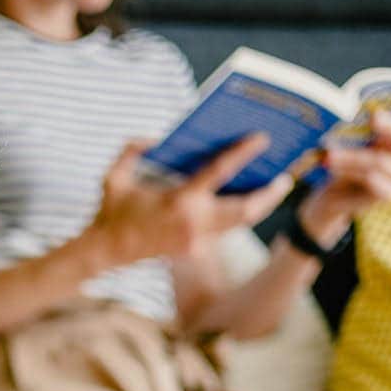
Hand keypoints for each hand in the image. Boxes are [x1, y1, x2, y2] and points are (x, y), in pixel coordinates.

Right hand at [94, 133, 293, 264]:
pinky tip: (248, 203)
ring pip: (240, 224)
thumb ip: (134, 149)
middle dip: (269, 195)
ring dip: (260, 207)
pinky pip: (224, 231)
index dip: (243, 153)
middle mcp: (194, 223)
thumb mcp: (115, 174)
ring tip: (274, 189)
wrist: (105, 251)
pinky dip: (238, 217)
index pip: (220, 171)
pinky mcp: (195, 250)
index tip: (262, 138)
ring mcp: (197, 240)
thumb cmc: (110, 210)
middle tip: (284, 178)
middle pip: (246, 209)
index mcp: (179, 200)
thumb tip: (157, 139)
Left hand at [298, 107, 390, 244]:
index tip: (388, 107)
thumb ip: (361, 130)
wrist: (334, 197)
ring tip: (328, 154)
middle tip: (373, 117)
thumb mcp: (351, 146)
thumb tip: (364, 108)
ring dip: (352, 156)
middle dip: (389, 127)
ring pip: (379, 161)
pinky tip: (332, 166)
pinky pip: (374, 181)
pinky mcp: (389, 195)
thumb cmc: (345, 165)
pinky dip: (351, 172)